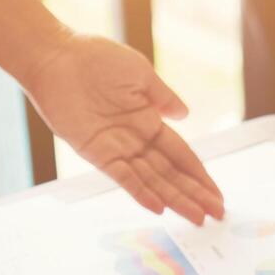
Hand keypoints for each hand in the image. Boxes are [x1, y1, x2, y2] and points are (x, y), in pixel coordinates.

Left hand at [23, 32, 222, 224]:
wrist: (58, 56)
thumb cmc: (96, 58)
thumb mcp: (140, 74)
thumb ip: (163, 97)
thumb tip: (185, 114)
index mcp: (150, 121)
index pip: (181, 155)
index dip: (200, 175)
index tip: (216, 195)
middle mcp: (136, 140)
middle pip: (171, 174)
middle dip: (195, 194)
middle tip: (217, 215)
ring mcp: (118, 149)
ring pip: (153, 181)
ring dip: (175, 200)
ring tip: (197, 218)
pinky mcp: (97, 153)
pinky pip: (123, 177)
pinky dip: (141, 192)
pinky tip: (159, 207)